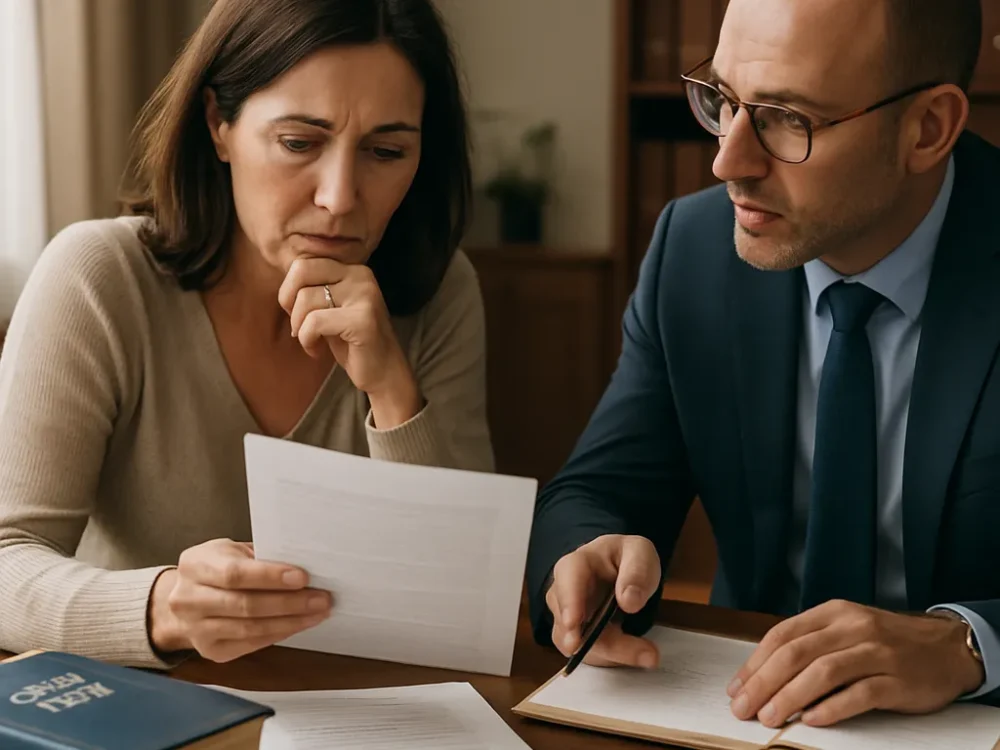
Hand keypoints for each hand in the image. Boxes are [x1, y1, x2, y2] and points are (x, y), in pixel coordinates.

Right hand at [148, 539, 331, 662]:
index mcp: (194, 566)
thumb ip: (258, 556)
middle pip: (245, 605)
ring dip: (290, 621)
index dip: (270, 577)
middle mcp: (188, 599)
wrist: (183, 600)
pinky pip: (251, 643)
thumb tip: (302, 563)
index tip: (302, 577)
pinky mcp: (210, 650)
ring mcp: (196, 629)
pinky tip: (299, 624)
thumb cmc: (216, 568)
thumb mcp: (229, 551)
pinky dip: (279, 633)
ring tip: (317, 612)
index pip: (234, 574)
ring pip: (250, 628)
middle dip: (289, 602)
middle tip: (321, 598)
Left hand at [278, 257, 421, 427]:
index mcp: (353, 269)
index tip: (299, 314)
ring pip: (305, 299)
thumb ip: (313, 287)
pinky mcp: (362, 320)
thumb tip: (282, 281)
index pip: (303, 263)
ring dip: (299, 328)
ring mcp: (365, 296)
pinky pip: (314, 322)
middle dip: (289, 304)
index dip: (289, 290)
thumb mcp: (331, 307)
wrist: (383, 372)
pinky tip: (317, 352)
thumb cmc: (351, 342)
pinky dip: (307, 340)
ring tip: (313, 342)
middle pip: (301, 272)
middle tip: (298, 327)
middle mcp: (361, 276)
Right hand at [545, 534, 661, 668]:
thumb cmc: (624, 558)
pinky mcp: (575, 638)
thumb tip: (629, 601)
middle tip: (632, 653)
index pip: (567, 580)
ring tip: (647, 654)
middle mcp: (562, 592)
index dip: (568, 602)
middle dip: (595, 642)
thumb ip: (637, 572)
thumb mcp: (640, 553)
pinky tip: (636, 653)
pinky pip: (587, 654)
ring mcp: (565, 618)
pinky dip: (612, 658)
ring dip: (612, 653)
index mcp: (577, 563)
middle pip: (569, 621)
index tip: (574, 623)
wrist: (619, 571)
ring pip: (577, 643)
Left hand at [727, 599, 985, 727]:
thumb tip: (762, 676)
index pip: (782, 635)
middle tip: (743, 708)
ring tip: (768, 717)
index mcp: (833, 613)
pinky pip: (860, 694)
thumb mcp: (846, 630)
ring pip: (823, 672)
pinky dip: (832, 708)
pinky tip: (811, 720)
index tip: (735, 688)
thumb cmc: (886, 642)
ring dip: (790, 696)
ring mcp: (877, 652)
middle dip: (763, 682)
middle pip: (797, 653)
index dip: (754, 663)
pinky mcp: (898, 680)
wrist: (947, 647)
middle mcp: (852, 628)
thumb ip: (810, 645)